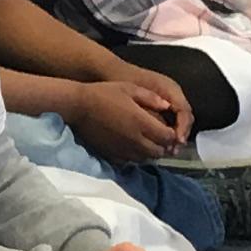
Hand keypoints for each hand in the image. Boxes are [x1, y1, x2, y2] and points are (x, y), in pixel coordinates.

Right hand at [61, 71, 186, 162]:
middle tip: (160, 138)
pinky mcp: (112, 154)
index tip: (169, 129)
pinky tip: (131, 147)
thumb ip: (151, 98)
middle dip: (163, 146)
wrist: (78, 106)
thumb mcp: (130, 88)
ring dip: (150, 152)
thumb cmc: (103, 93)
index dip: (172, 135)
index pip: (168, 137)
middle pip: (159, 152)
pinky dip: (135, 156)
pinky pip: (130, 161)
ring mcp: (123, 149)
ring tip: (147, 142)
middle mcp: (136, 140)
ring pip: (146, 159)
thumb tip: (167, 106)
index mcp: (142, 123)